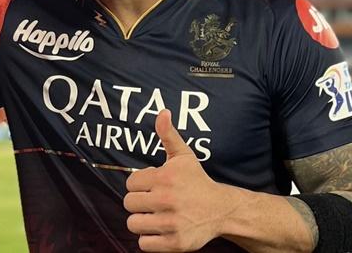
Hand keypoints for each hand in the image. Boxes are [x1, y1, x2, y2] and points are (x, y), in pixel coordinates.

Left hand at [124, 110, 235, 251]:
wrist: (222, 210)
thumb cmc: (197, 182)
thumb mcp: (184, 156)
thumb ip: (168, 135)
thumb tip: (162, 112)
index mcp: (164, 178)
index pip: (130, 184)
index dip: (139, 185)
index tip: (152, 187)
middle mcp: (166, 200)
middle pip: (129, 204)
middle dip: (139, 203)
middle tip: (154, 202)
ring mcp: (170, 223)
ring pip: (133, 224)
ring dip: (142, 222)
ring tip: (156, 216)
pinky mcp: (175, 243)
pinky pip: (144, 244)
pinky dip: (149, 240)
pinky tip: (160, 230)